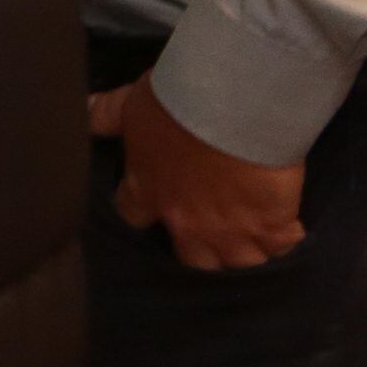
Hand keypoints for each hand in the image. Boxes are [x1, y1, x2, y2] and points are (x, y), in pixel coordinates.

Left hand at [94, 78, 306, 270]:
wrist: (233, 106)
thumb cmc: (175, 102)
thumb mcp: (130, 104)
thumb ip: (105, 114)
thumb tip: (79, 111)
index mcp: (148, 190)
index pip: (132, 216)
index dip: (142, 211)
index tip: (152, 205)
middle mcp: (185, 221)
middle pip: (191, 259)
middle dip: (199, 250)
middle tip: (209, 232)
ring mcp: (230, 230)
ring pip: (237, 264)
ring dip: (244, 254)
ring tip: (252, 241)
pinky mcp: (272, 226)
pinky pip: (281, 248)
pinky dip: (284, 240)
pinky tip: (286, 231)